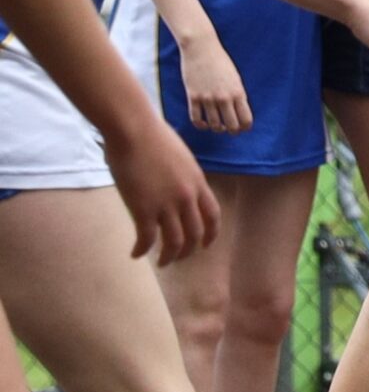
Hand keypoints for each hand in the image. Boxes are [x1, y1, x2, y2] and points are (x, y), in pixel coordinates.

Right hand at [102, 110, 218, 264]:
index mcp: (197, 182)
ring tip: (161, 262)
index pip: (212, 215)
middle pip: (194, 234)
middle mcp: (186, 197)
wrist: (134, 129)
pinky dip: (141, 250)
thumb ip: (181, 175)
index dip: (211, 234)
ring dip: (168, 257)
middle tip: (177, 257)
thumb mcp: (180, 156)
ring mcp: (166, 205)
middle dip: (188, 251)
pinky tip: (135, 254)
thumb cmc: (152, 135)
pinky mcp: (143, 210)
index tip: (205, 245)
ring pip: (174, 243)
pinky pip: (146, 240)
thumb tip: (174, 184)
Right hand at [179, 30, 253, 134]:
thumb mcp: (234, 78)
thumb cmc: (220, 61)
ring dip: (217, 128)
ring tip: (218, 125)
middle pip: (231, 126)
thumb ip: (237, 96)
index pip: (246, 120)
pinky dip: (202, 125)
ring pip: (214, 126)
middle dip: (232, 130)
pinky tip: (205, 123)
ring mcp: (208, 98)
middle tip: (229, 127)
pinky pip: (197, 120)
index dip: (244, 127)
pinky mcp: (193, 97)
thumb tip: (239, 115)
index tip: (242, 127)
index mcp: (238, 92)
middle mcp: (224, 97)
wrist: (201, 47)